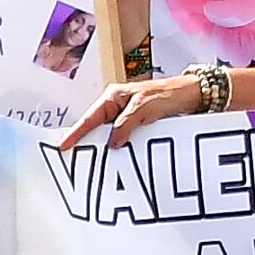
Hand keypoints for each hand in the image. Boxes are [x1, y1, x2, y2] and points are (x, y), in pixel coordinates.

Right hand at [59, 72, 199, 149]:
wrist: (191, 94)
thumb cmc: (168, 94)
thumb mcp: (143, 109)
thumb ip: (125, 125)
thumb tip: (112, 142)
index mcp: (113, 97)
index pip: (89, 118)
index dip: (75, 133)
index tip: (63, 145)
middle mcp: (116, 105)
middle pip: (95, 127)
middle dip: (87, 141)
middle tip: (75, 157)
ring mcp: (125, 114)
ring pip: (108, 133)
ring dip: (105, 145)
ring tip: (95, 160)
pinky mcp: (135, 123)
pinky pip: (121, 137)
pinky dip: (118, 146)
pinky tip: (117, 156)